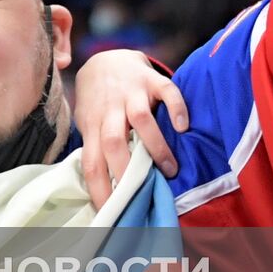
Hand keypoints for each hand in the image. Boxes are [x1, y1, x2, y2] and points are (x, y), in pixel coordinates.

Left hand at [74, 49, 187, 209]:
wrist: (106, 61)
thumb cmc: (98, 103)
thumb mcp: (89, 125)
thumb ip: (97, 150)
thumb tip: (105, 191)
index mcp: (92, 126)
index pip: (91, 163)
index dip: (99, 189)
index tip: (111, 211)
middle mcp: (110, 109)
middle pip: (113, 142)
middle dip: (127, 170)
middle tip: (143, 193)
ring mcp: (131, 93)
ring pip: (140, 119)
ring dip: (156, 145)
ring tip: (171, 168)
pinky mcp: (151, 79)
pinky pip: (167, 91)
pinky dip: (176, 108)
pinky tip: (183, 126)